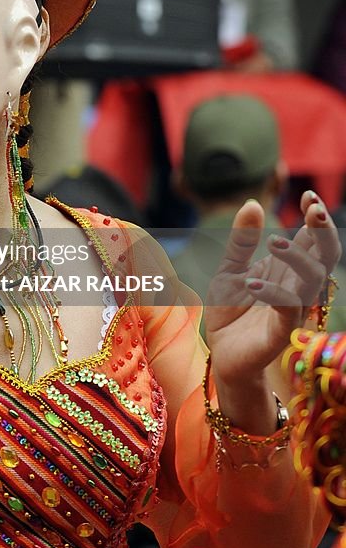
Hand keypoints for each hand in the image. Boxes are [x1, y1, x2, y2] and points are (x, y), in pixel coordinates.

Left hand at [204, 191, 339, 388]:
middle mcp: (296, 285)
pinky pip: (288, 310)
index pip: (312, 239)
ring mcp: (291, 308)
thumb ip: (242, 239)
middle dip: (324, 231)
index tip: (308, 194)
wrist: (221, 352)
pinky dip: (275, 293)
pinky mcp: (279, 331)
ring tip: (274, 241)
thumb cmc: (230, 309)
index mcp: (287, 268)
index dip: (315, 217)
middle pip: (325, 256)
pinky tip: (254, 282)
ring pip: (313, 280)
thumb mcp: (230, 267)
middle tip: (313, 208)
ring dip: (299, 258)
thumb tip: (253, 203)